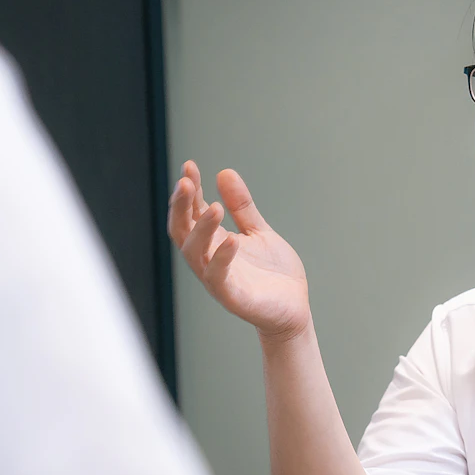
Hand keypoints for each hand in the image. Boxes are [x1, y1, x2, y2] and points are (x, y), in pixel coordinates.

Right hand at [167, 160, 310, 341]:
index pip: (191, 212)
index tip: (189, 166)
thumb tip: (224, 173)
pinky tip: (232, 239)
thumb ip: (242, 206)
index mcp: (214, 242)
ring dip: (201, 229)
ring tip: (214, 207)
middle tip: (185, 182)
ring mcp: (218, 278)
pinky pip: (218, 277)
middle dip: (180, 206)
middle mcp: (209, 259)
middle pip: (182, 230)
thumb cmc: (273, 274)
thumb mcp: (258, 231)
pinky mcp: (232, 297)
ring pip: (195, 253)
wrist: (294, 309)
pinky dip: (222, 258)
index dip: (188, 190)